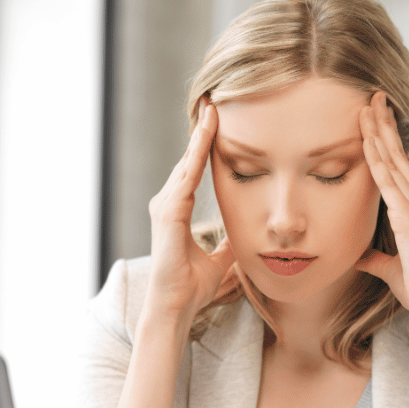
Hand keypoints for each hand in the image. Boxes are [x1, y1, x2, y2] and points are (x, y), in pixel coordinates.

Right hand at [145, 99, 234, 319]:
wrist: (176, 306)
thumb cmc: (191, 288)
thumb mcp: (219, 261)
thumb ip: (228, 246)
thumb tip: (244, 238)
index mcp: (178, 212)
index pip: (194, 171)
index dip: (204, 147)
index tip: (216, 122)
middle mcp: (167, 204)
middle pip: (188, 160)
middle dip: (202, 131)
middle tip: (214, 101)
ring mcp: (165, 207)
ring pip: (186, 163)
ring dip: (200, 136)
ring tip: (212, 109)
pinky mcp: (168, 213)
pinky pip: (186, 177)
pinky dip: (196, 155)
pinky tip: (206, 135)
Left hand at [355, 91, 408, 335]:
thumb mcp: (390, 269)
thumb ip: (375, 257)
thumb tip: (358, 254)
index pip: (400, 167)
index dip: (387, 141)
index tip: (376, 118)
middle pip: (399, 155)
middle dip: (384, 125)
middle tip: (372, 96)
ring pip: (394, 162)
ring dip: (379, 133)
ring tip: (367, 106)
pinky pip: (389, 184)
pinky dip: (377, 160)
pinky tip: (366, 141)